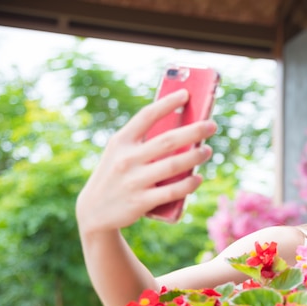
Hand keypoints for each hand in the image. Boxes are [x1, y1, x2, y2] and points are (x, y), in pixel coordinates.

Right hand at [76, 89, 216, 232]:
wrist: (94, 212)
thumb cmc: (116, 176)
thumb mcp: (119, 153)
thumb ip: (142, 142)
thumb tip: (181, 128)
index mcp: (121, 142)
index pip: (147, 116)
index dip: (168, 103)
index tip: (186, 94)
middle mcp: (127, 159)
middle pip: (168, 141)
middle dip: (194, 131)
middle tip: (212, 125)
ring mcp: (134, 181)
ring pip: (173, 165)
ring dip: (195, 157)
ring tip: (208, 151)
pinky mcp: (141, 201)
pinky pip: (172, 191)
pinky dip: (189, 184)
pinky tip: (198, 178)